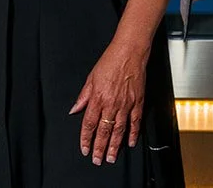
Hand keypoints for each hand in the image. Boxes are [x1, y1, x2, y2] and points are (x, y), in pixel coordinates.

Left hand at [70, 38, 147, 164]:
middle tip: (97, 160)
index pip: (89, 123)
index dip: (86, 138)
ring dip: (114, 146)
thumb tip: (74, 109)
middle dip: (99, 147)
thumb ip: (83, 96)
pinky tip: (130, 143)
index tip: (84, 149)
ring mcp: (126, 104)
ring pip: (119, 130)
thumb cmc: (110, 61)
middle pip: (103, 130)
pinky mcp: (137, 102)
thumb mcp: (90, 78)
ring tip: (111, 157)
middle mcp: (111, 103)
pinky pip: (135, 122)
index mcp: (98, 97)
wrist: (129, 52)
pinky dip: (133, 134)